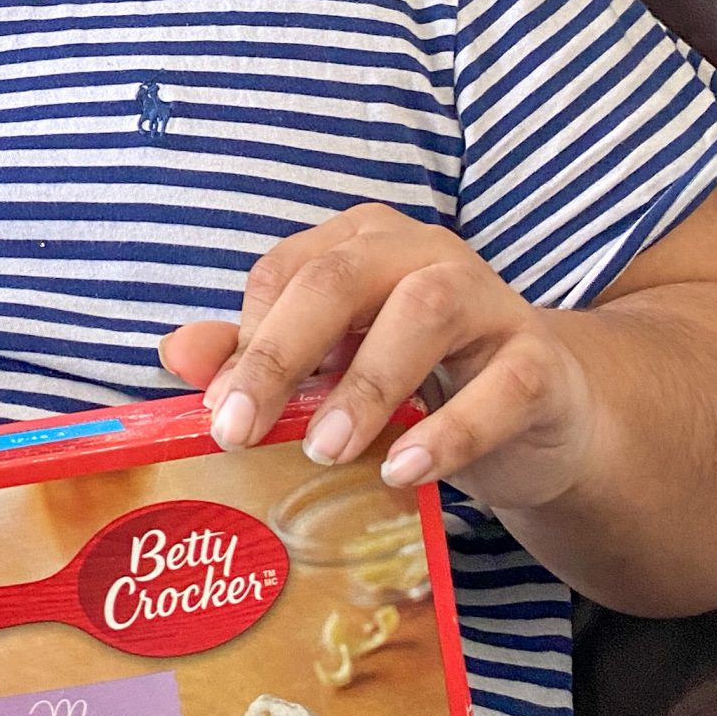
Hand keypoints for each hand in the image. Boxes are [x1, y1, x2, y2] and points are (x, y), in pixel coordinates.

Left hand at [157, 203, 596, 516]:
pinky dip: (449, 430)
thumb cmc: (419, 381)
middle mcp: (423, 254)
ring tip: (326, 451)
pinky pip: (501, 386)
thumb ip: (258, 355)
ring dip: (365, 384)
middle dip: (280, 354)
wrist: (539, 416)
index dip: (245, 339)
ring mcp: (490, 300)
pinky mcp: (540, 361)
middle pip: (341, 279)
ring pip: (425, 311)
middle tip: (239, 429)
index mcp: (361, 244)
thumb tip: (176, 354)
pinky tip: (405, 471)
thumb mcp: (333, 369)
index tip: (215, 410)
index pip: (286, 271)